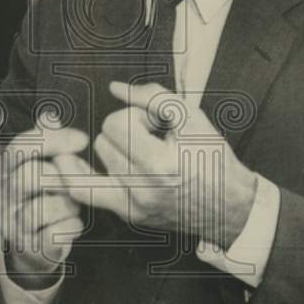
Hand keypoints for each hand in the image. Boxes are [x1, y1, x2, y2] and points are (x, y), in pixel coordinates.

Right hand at [0, 120, 87, 288]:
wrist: (35, 247)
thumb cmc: (43, 196)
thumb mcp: (42, 163)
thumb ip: (44, 139)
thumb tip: (49, 114)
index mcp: (2, 170)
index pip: (19, 146)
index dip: (53, 139)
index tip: (83, 139)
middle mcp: (0, 196)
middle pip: (29, 177)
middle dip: (62, 178)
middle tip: (77, 182)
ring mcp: (11, 225)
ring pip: (40, 209)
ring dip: (67, 205)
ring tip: (73, 205)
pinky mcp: (28, 249)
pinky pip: (52, 235)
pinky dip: (71, 227)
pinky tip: (74, 223)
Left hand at [60, 82, 257, 248]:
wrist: (229, 206)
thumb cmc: (213, 159)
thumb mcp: (192, 118)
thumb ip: (152, 96)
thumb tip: (115, 88)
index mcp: (159, 165)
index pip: (116, 124)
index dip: (135, 115)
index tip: (155, 123)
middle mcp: (141, 190)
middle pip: (102, 141)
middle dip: (124, 130)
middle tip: (151, 137)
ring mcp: (132, 207)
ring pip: (96, 161)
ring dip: (114, 150)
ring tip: (141, 153)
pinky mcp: (128, 216)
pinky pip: (86, 193)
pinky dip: (80, 174)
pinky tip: (74, 162)